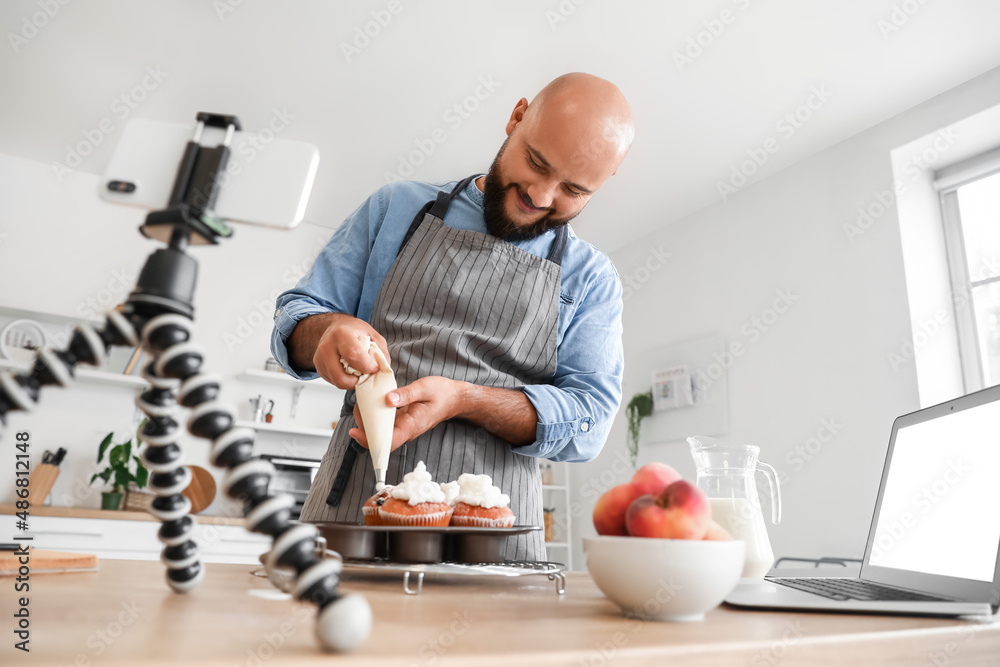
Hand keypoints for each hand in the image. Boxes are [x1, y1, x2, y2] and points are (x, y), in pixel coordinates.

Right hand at [312, 315, 389, 389]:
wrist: (334, 327)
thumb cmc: (353, 330)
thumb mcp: (372, 334)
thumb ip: (380, 351)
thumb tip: (384, 369)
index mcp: (342, 334)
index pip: (353, 355)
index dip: (367, 366)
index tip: (374, 368)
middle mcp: (327, 347)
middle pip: (341, 377)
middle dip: (358, 381)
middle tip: (365, 373)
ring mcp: (320, 358)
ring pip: (337, 382)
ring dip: (351, 381)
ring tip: (357, 371)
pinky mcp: (318, 368)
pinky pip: (334, 381)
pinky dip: (344, 379)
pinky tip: (348, 369)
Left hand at [350, 376, 464, 451]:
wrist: (454, 398)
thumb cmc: (442, 394)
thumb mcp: (424, 388)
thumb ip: (406, 394)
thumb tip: (387, 399)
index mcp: (411, 426)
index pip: (388, 442)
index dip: (369, 441)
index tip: (355, 431)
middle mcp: (405, 430)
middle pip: (379, 439)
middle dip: (364, 427)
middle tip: (357, 408)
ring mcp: (403, 427)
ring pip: (380, 431)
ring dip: (368, 421)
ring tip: (361, 404)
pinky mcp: (402, 421)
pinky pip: (385, 423)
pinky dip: (375, 415)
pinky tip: (370, 403)